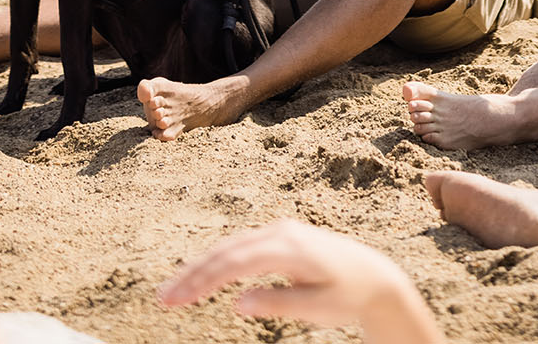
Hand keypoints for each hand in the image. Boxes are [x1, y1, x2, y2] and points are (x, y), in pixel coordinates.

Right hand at [159, 221, 438, 342]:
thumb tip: (238, 303)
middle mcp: (281, 233)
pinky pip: (239, 249)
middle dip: (191, 275)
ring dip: (199, 269)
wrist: (373, 277)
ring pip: (229, 248)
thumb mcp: (318, 306)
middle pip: (226, 251)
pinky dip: (216, 263)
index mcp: (291, 247)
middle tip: (164, 299)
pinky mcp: (277, 238)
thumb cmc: (347, 295)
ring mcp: (279, 232)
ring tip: (172, 293)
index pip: (237, 263)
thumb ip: (279, 303)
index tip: (179, 300)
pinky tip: (196, 280)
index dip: (204, 281)